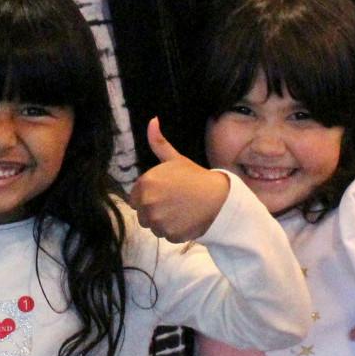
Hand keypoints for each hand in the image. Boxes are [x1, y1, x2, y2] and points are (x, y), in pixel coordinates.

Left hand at [127, 118, 230, 242]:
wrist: (219, 198)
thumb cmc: (196, 177)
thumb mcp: (175, 159)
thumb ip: (159, 143)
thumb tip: (152, 120)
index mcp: (146, 183)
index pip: (135, 198)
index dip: (150, 196)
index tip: (165, 193)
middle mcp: (148, 203)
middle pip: (142, 214)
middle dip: (155, 210)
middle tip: (174, 203)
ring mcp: (158, 221)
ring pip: (153, 226)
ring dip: (163, 222)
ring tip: (181, 212)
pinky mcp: (169, 235)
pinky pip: (166, 236)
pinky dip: (174, 231)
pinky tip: (186, 221)